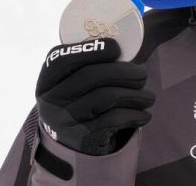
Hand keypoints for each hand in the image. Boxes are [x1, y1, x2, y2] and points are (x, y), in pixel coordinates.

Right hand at [35, 38, 154, 154]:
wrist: (71, 148)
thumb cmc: (79, 104)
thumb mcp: (71, 86)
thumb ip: (87, 66)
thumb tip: (126, 50)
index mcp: (47, 82)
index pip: (63, 59)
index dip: (91, 49)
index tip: (116, 48)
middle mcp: (50, 102)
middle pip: (91, 76)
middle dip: (123, 71)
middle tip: (143, 75)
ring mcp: (65, 122)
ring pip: (106, 97)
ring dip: (135, 95)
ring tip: (149, 97)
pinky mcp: (82, 138)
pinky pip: (114, 119)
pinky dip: (135, 114)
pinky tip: (144, 114)